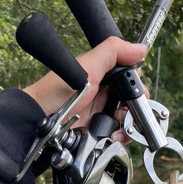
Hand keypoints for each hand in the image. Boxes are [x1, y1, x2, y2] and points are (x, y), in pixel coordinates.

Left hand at [23, 37, 147, 143]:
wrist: (43, 122)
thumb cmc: (58, 93)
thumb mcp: (87, 68)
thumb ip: (112, 53)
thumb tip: (139, 48)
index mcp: (103, 74)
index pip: (130, 76)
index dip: (136, 84)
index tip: (135, 90)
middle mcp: (105, 93)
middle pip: (133, 99)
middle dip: (135, 106)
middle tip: (126, 109)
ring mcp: (103, 112)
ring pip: (129, 117)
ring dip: (129, 121)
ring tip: (119, 121)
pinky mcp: (101, 130)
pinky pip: (121, 133)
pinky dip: (123, 134)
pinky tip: (115, 134)